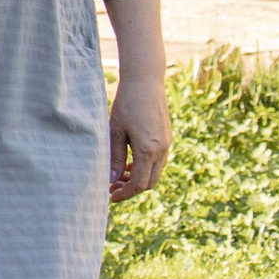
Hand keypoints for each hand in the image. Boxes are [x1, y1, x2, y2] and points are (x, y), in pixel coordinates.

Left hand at [107, 66, 170, 204]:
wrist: (145, 82)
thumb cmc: (126, 104)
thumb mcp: (115, 132)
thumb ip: (115, 158)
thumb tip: (112, 180)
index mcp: (149, 150)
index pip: (139, 184)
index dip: (125, 194)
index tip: (111, 196)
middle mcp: (162, 150)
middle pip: (150, 182)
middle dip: (132, 189)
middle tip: (112, 187)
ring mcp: (166, 144)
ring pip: (155, 172)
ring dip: (138, 178)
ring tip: (118, 176)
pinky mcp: (166, 137)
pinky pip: (158, 161)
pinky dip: (145, 166)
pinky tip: (130, 162)